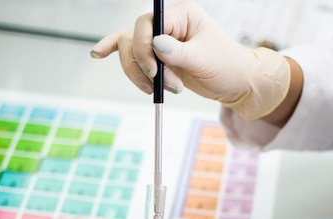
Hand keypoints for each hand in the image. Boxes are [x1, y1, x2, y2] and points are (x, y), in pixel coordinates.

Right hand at [90, 0, 290, 119]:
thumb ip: (178, 53)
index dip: (144, 49)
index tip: (155, 72)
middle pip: (133, 38)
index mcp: (181, 15)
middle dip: (143, 66)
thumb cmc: (226, 66)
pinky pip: (131, 51)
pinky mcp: (156, 56)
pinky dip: (113, 50)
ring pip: (130, 51)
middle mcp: (167, 24)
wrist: (234, 82)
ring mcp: (160, 40)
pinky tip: (98, 54)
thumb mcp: (204, 60)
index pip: (148, 24)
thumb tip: (155, 45)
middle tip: (161, 85)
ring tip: (165, 89)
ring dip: (141, 75)